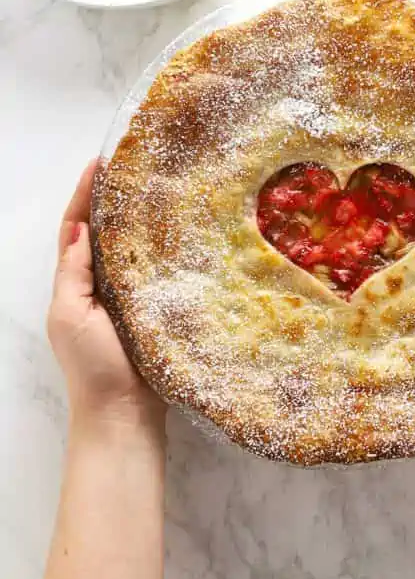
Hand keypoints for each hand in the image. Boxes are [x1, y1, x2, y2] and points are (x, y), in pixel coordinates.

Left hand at [48, 161, 165, 428]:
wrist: (124, 416)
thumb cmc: (92, 366)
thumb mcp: (70, 314)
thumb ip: (73, 272)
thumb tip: (78, 227)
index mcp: (73, 283)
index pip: (74, 228)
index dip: (84, 195)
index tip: (99, 162)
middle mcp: (98, 285)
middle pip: (104, 232)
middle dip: (113, 198)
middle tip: (135, 166)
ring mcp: (127, 297)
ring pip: (131, 248)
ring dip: (138, 219)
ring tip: (157, 188)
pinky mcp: (154, 308)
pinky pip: (157, 270)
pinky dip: (163, 247)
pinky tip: (181, 230)